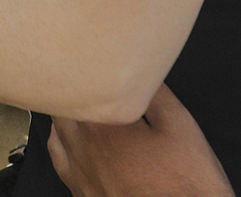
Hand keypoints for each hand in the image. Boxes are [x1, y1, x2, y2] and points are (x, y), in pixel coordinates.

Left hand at [47, 87, 232, 196]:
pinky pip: (58, 162)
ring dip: (62, 115)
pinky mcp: (81, 192)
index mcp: (103, 126)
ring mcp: (79, 174)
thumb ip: (155, 93)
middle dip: (69, 90)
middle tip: (78, 74)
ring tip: (74, 100)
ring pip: (55, 133)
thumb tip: (140, 71)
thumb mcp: (179, 125)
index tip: (84, 56)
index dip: (81, 69)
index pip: (79, 86)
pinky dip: (59, 144)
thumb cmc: (185, 181)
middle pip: (61, 108)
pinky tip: (67, 138)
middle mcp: (83, 149)